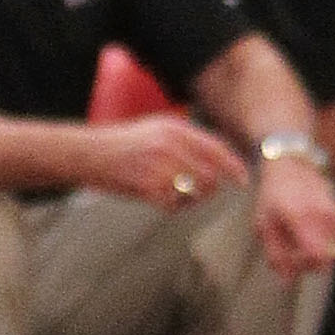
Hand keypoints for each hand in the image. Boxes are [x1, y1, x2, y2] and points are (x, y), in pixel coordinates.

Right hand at [83, 112, 249, 209]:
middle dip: (210, 187)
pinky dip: (174, 206)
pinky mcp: (148, 189)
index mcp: (175, 129)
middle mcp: (170, 147)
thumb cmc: (125, 142)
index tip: (243, 179)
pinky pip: (175, 205)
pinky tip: (163, 199)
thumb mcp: (157, 127)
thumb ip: (187, 138)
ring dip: (192, 198)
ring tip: (178, 193)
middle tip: (202, 190)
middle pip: (210, 176)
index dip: (234, 166)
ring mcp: (160, 168)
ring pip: (195, 192)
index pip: (216, 149)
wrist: (90, 153)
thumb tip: (217, 156)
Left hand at [253, 152, 334, 278]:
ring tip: (295, 239)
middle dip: (307, 263)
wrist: (292, 165)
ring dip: (314, 253)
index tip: (289, 260)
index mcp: (301, 218)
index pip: (316, 256)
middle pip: (325, 260)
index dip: (304, 266)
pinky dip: (321, 242)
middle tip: (289, 253)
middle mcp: (323, 217)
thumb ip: (275, 254)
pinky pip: (333, 241)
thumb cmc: (273, 195)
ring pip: (330, 253)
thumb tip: (287, 281)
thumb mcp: (264, 224)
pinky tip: (306, 231)